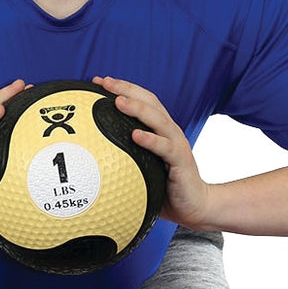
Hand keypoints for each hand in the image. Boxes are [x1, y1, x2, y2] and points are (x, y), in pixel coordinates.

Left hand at [92, 76, 212, 229]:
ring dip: (138, 108)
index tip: (98, 82)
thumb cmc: (166, 187)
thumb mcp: (143, 166)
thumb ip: (125, 156)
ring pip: (158, 120)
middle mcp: (169, 132)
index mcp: (160, 130)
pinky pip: (165, 148)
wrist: (195, 206)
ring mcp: (176, 145)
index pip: (142, 101)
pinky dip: (151, 140)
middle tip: (104, 83)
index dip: (122, 88)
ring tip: (118, 102)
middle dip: (126, 89)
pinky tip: (135, 135)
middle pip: (149, 102)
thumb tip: (92, 156)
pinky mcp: (181, 161)